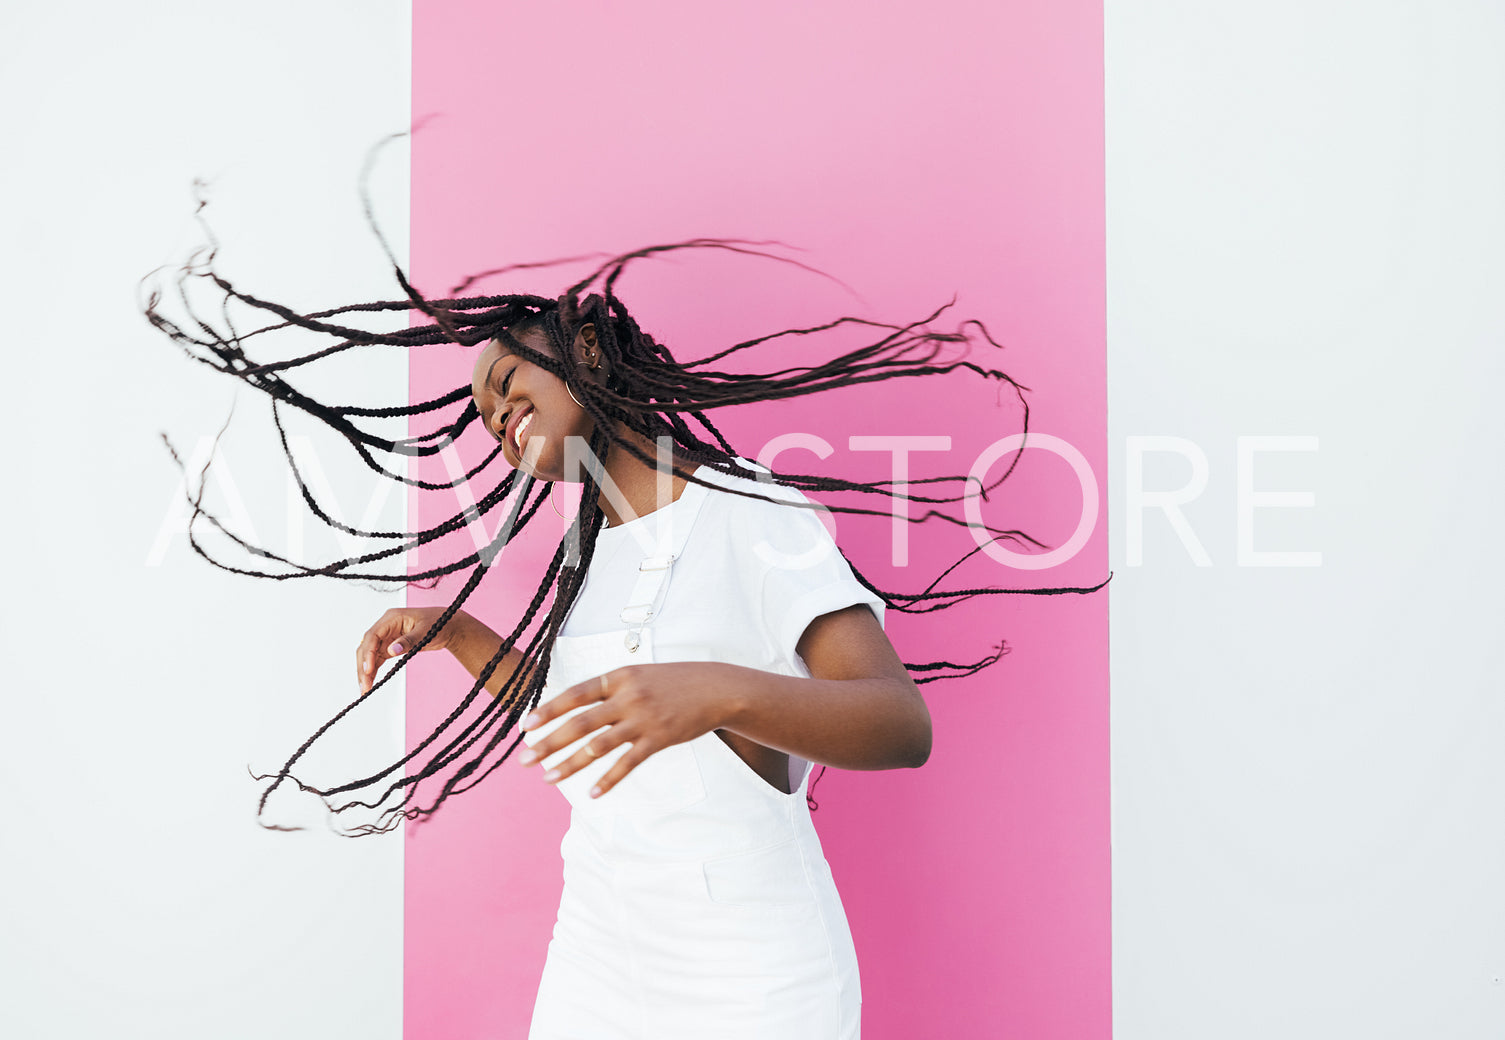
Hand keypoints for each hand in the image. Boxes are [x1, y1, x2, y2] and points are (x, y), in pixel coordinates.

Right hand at [355, 607, 471, 693]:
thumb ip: (409, 640)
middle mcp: (386, 627)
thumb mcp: (426, 631)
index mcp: (391, 618)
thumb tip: (392, 650)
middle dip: (363, 666)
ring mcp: (387, 637)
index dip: (368, 653)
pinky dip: (373, 671)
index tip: (368, 669)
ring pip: (369, 655)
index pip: (373, 636)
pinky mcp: (390, 646)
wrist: (449, 626)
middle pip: (367, 646)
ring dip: (366, 672)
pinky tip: (370, 682)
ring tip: (365, 689)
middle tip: (364, 686)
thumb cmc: (439, 623)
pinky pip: (377, 659)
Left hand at [517, 662, 738, 796]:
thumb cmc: (674, 682)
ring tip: (548, 778)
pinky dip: (609, 780)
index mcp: (620, 677)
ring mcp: (644, 720)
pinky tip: (592, 794)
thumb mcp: (640, 675)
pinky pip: (628, 764)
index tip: (526, 725)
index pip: (576, 694)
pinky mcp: (659, 740)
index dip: (549, 710)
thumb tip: (578, 706)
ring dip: (570, 764)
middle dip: (549, 742)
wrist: (717, 689)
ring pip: (599, 747)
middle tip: (525, 760)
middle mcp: (628, 697)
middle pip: (580, 723)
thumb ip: (612, 689)